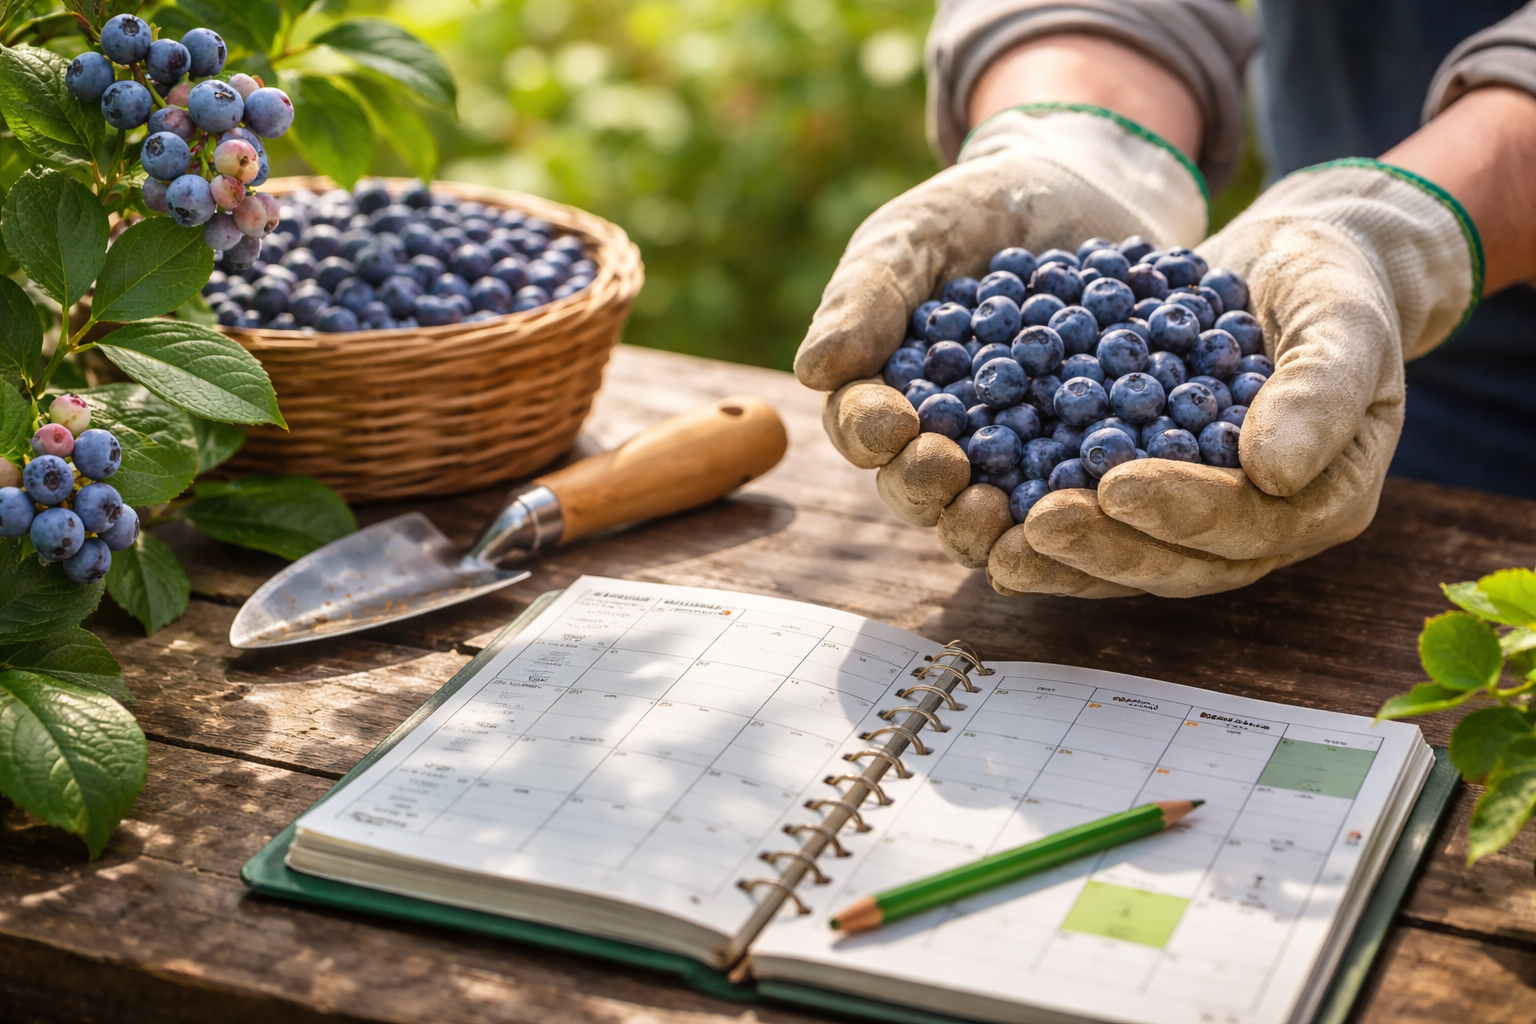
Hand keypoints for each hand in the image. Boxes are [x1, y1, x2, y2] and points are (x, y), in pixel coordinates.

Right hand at [801, 107, 1206, 551]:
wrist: (1077, 197)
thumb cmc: (972, 213)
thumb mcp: (914, 234)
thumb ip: (866, 295)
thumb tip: (814, 371)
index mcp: (882, 394)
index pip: (861, 427)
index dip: (869, 432)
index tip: (891, 423)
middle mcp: (939, 441)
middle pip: (917, 486)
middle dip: (924, 485)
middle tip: (946, 471)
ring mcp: (1010, 460)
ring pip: (986, 512)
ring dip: (988, 522)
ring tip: (1004, 511)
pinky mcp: (1080, 460)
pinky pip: (1071, 499)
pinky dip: (1075, 510)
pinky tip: (1090, 505)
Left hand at [995, 161, 1478, 596]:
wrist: (1286, 270)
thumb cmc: (1331, 289)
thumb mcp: (1343, 322)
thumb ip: (1318, 391)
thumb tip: (1275, 472)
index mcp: (1319, 501)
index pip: (1247, 524)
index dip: (1181, 511)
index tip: (1116, 486)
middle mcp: (1255, 529)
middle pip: (1175, 562)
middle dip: (1104, 547)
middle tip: (1036, 524)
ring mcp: (1194, 521)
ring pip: (1124, 558)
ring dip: (1058, 557)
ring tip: (994, 539)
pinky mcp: (1142, 497)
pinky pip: (1090, 523)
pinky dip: (1034, 520)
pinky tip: (979, 509)